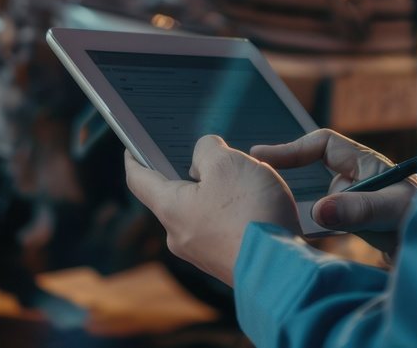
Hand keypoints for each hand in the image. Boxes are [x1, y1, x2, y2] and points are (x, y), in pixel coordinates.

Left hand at [125, 136, 299, 285]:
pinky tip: (257, 203)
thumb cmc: (250, 212)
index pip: (138, 179)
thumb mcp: (228, 163)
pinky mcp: (227, 262)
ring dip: (219, 191)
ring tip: (245, 175)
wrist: (283, 270)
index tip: (132, 146)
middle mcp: (179, 235)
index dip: (134, 158)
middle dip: (191, 172)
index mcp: (170, 208)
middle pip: (175, 194)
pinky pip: (222, 228)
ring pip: (202, 211)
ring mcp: (203, 253)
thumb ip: (208, 149)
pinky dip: (233, 212)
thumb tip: (203, 156)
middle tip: (209, 152)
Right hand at [251, 129, 416, 253]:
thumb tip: (319, 212)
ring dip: (290, 196)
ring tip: (260, 202)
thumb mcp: (391, 212)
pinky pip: (318, 216)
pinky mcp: (351, 223)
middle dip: (283, 168)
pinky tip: (284, 230)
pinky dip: (300, 219)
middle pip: (310, 165)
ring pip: (311, 192)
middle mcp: (355, 179)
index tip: (262, 157)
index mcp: (364, 163)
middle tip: (252, 176)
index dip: (291, 148)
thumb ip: (356, 210)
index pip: (321, 143)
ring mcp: (353, 201)